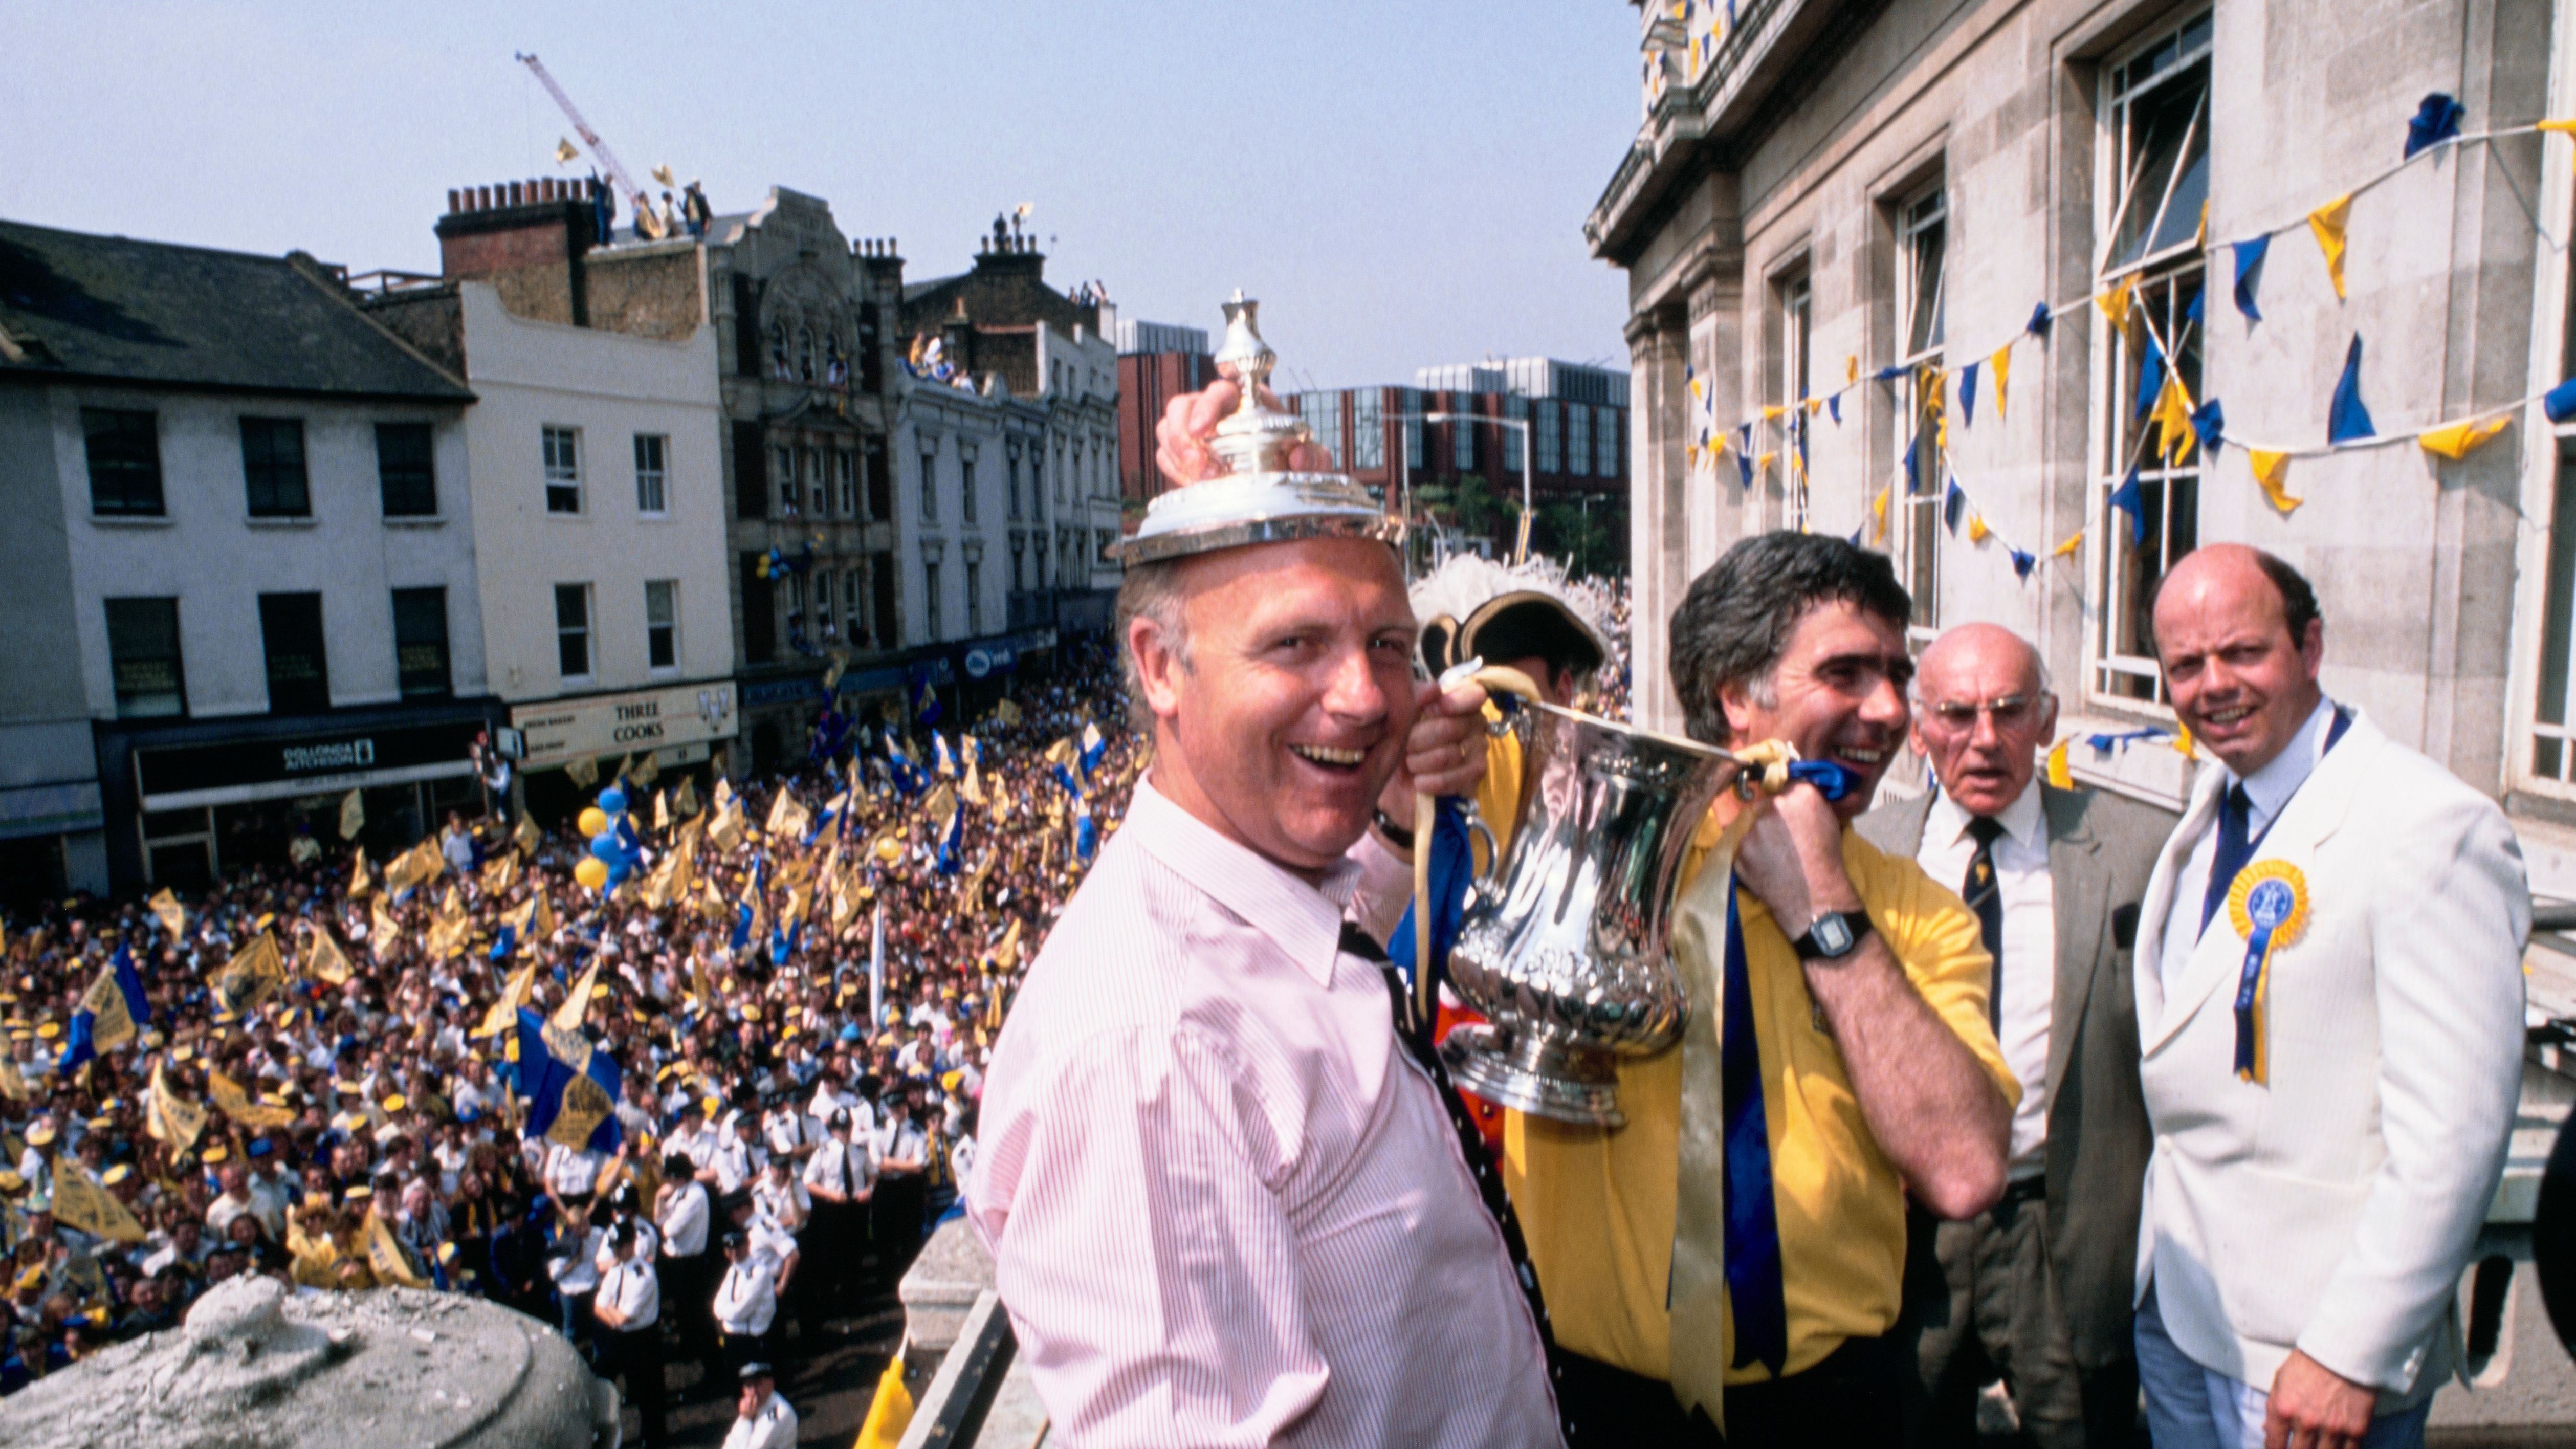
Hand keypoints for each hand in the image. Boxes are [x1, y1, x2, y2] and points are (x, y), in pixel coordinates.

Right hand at [1153, 378, 1335, 485]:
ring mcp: (1195, 430)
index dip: (1206, 406)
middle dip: (1182, 435)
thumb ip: (1314, 456)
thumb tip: (1301, 455)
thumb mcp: (1309, 458)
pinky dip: (1174, 469)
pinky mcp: (1183, 453)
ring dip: (1177, 455)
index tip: (1202, 430)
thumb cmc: (1292, 458)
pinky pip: (1164, 454)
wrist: (1280, 477)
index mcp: (1245, 400)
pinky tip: (1194, 482)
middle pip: (1181, 406)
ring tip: (1200, 478)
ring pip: (1167, 428)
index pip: (1218, 390)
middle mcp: (1215, 410)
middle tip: (1199, 465)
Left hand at [1379, 680, 1490, 819]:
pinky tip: (1419, 781)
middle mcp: (1475, 723)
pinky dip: (1428, 781)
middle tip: (1407, 746)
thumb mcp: (1400, 714)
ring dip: (1419, 762)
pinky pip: (1451, 779)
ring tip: (1411, 764)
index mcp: (1460, 702)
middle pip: (1449, 728)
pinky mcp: (1474, 777)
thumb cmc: (1400, 741)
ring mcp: (1478, 751)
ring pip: (1448, 755)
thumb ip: (1416, 696)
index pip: (1473, 695)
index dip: (1452, 702)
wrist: (1394, 780)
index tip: (1430, 710)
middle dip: (1417, 740)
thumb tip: (1434, 690)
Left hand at [1729, 784, 1858, 940]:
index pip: (1783, 785)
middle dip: (1769, 817)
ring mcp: (1754, 828)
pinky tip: (1765, 865)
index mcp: (1801, 795)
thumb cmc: (1827, 859)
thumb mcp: (1829, 819)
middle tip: (1780, 838)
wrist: (1815, 896)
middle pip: (1763, 803)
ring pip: (1749, 824)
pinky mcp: (1739, 849)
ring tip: (1775, 855)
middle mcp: (1774, 806)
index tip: (1785, 811)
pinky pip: (1741, 846)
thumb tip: (1793, 789)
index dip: (1783, 799)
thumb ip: (1808, 799)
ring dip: (1758, 836)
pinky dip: (1749, 854)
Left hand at [2266, 1350, 2375, 1448]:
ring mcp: (2333, 1428)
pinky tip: (2336, 1446)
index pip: (2274, 1445)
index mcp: (2284, 1410)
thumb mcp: (2280, 1380)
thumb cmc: (2309, 1364)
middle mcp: (2307, 1422)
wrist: (2345, 1351)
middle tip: (2299, 1446)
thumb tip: (2268, 1430)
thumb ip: (2273, 1407)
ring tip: (2317, 1445)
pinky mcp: (2357, 1429)